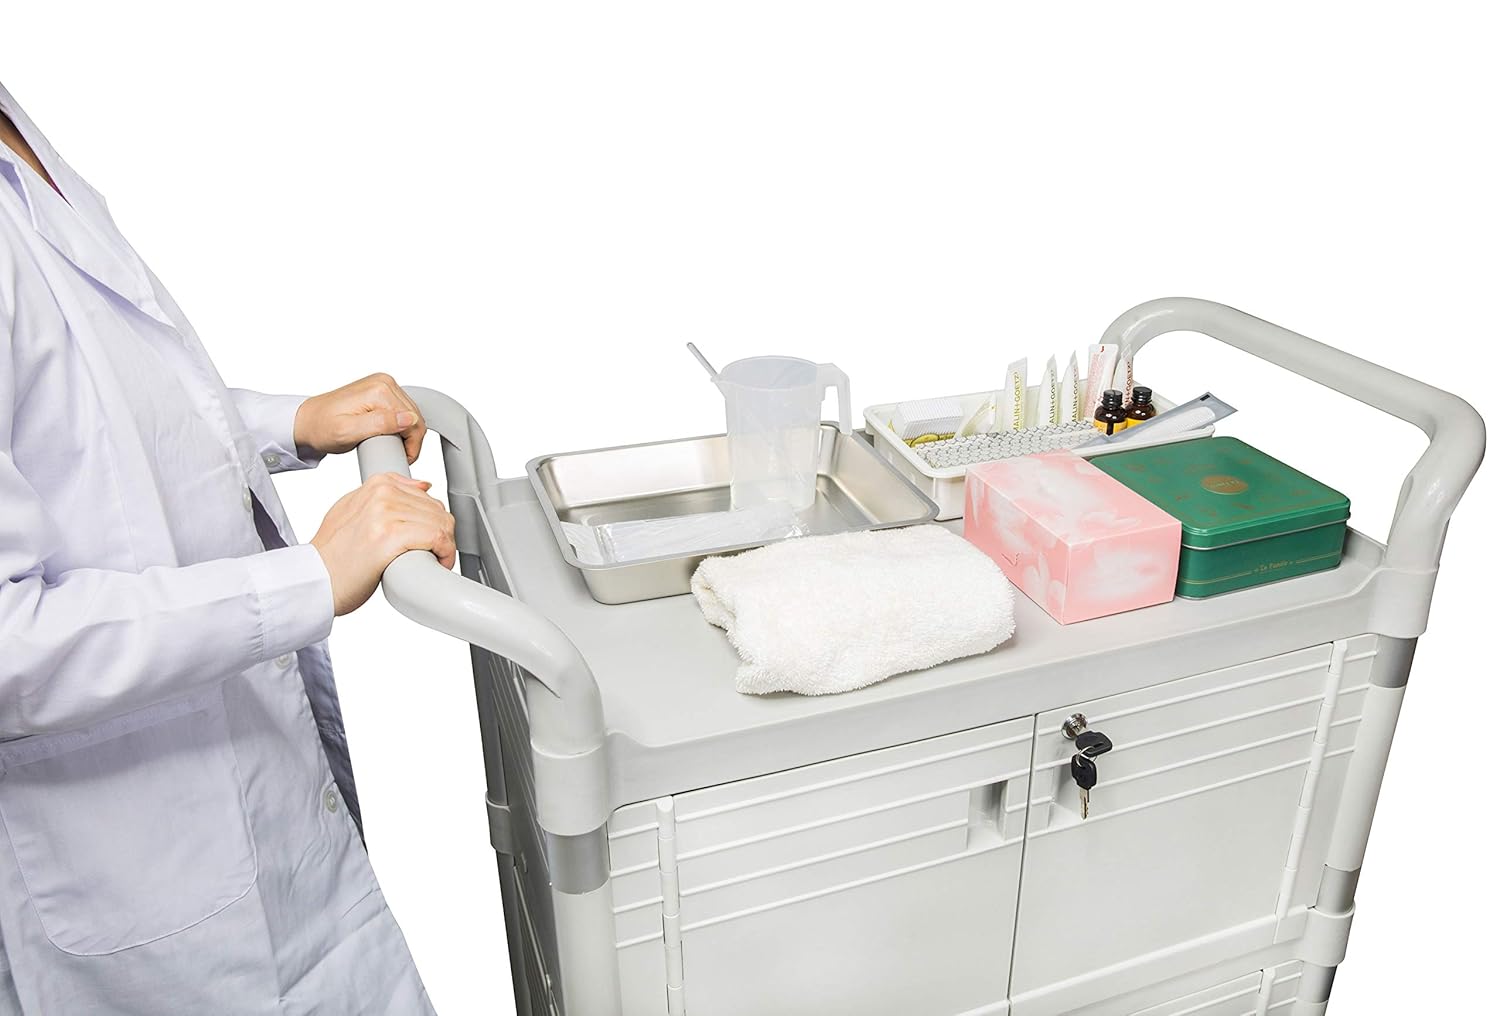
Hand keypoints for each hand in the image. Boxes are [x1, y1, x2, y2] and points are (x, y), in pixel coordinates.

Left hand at [294, 373, 426, 463]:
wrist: (308, 421)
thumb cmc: (322, 428)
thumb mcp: (349, 432)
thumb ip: (380, 424)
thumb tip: (408, 419)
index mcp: (379, 390)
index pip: (414, 420)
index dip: (412, 445)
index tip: (402, 458)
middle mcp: (383, 382)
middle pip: (415, 416)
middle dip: (410, 439)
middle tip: (395, 453)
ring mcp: (383, 384)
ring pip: (411, 414)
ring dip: (405, 432)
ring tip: (389, 445)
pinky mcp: (381, 389)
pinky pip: (402, 409)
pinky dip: (399, 425)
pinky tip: (388, 434)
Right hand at [310, 472, 456, 615]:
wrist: (315, 580)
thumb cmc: (334, 553)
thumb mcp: (352, 509)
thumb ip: (384, 494)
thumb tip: (423, 486)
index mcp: (377, 485)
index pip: (427, 497)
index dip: (434, 522)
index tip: (431, 539)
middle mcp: (381, 495)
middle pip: (438, 511)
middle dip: (443, 536)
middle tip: (435, 554)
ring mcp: (385, 514)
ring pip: (441, 524)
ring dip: (446, 547)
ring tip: (435, 561)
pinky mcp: (390, 536)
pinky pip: (437, 538)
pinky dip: (445, 553)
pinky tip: (438, 564)